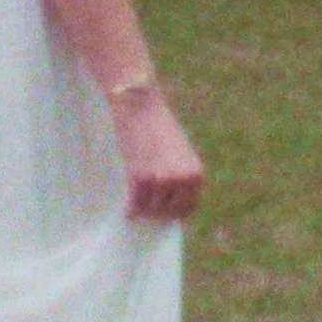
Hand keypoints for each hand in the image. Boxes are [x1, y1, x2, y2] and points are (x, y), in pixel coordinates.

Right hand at [110, 86, 203, 222]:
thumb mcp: (178, 154)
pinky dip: (130, 209)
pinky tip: (126, 208)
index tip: (158, 211)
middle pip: (168, 213)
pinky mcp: (142, 178)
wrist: (140, 107)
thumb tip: (168, 205)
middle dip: (155, 213)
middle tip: (142, 207)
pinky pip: (136, 205)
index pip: (187, 208)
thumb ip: (178, 177)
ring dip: (141, 209)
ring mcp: (163, 180)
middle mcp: (183, 180)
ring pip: (150, 211)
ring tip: (135, 200)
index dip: (172, 213)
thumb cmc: (157, 128)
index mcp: (195, 174)